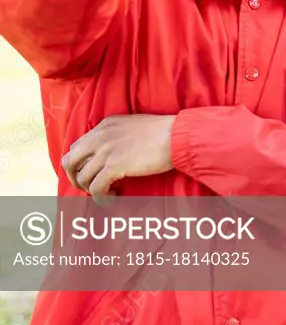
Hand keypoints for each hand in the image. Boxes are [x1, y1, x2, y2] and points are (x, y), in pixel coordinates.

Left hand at [61, 115, 175, 198]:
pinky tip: (112, 198)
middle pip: (69, 161)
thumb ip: (119, 135)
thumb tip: (115, 153)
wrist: (177, 135)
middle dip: (74, 177)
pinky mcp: (114, 166)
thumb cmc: (164, 132)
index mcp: (105, 125)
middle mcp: (100, 137)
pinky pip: (96, 188)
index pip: (78, 145)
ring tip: (106, 193)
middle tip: (87, 186)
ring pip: (82, 178)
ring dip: (90, 190)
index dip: (80, 162)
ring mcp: (106, 151)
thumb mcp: (135, 126)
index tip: (90, 171)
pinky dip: (100, 198)